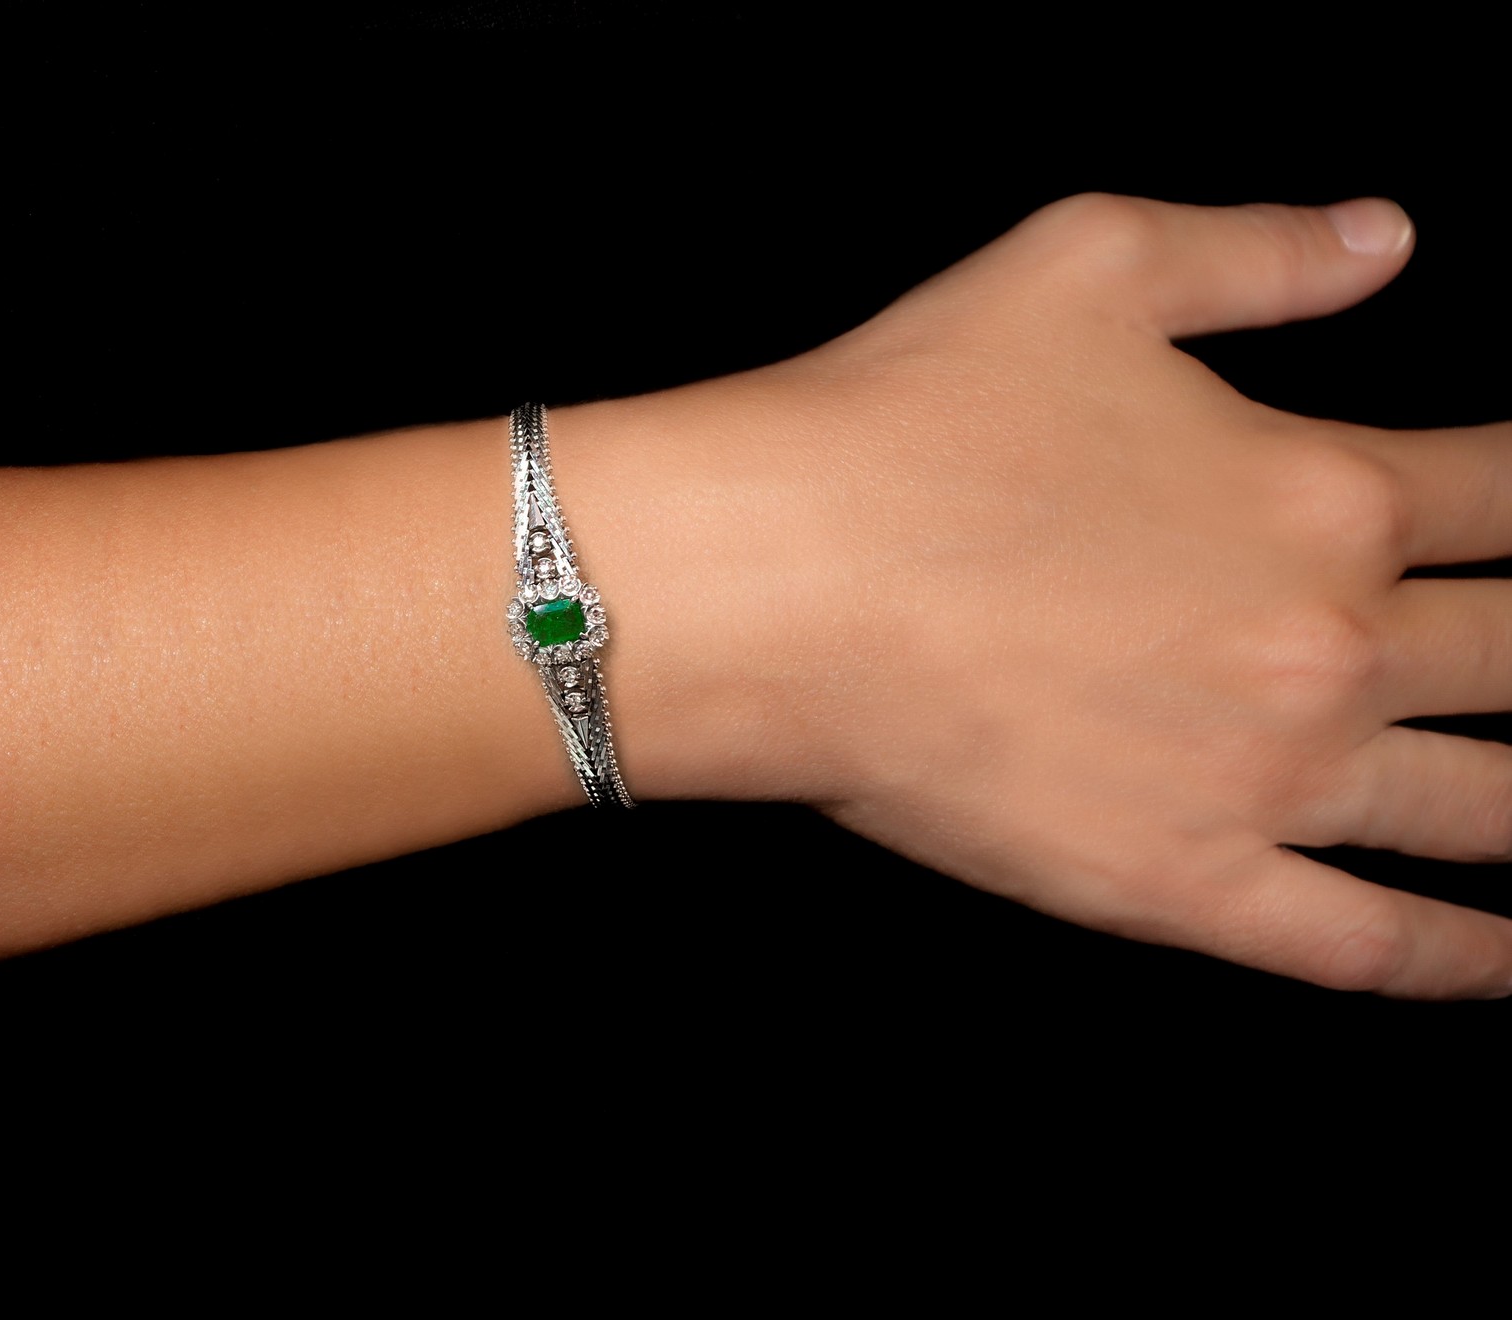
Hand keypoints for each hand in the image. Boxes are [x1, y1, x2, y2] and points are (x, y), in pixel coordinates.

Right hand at [598, 194, 1509, 997]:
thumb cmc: (910, 421)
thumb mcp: (1091, 265)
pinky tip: (1510, 958)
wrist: (777, 583)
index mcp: (1326, 490)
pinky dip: (1463, 960)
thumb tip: (1384, 237)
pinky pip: (1368, 946)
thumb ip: (1259, 253)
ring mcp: (1267, 780)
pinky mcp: (1183, 884)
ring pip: (1482, 806)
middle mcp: (1328, 642)